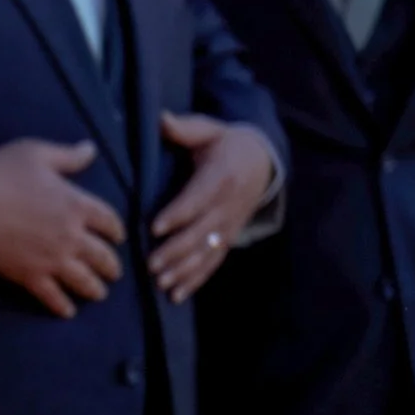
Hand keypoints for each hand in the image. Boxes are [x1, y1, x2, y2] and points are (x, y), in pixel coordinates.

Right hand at [0, 138, 124, 317]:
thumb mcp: (36, 154)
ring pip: (84, 281)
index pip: (109, 221)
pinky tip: (68, 312)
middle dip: (112, 266)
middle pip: (103, 256)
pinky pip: (53, 297)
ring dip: (95, 289)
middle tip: (114, 271)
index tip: (118, 236)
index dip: (117, 230)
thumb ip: (68, 156)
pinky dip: (63, 307)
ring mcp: (52, 260)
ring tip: (99, 293)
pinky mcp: (30, 277)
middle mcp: (71, 236)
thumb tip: (91, 150)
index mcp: (76, 205)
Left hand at [148, 114, 277, 302]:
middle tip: (151, 264)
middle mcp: (228, 206)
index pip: (197, 199)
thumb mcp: (210, 130)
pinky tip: (176, 295)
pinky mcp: (228, 238)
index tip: (156, 227)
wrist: (263, 161)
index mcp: (221, 177)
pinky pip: (213, 263)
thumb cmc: (226, 144)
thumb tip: (161, 119)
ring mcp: (229, 226)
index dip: (178, 214)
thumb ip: (185, 128)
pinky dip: (196, 281)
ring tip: (161, 284)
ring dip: (184, 271)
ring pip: (206, 253)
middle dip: (176, 251)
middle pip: (201, 233)